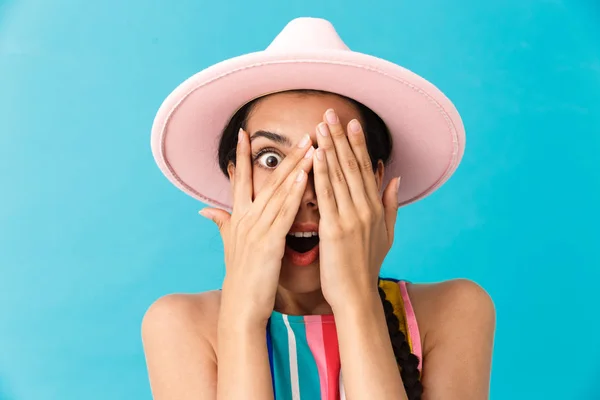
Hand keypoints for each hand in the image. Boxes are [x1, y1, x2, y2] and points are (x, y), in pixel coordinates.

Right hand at [200, 129, 314, 324]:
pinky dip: (295, 193)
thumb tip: (206, 209)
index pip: (240, 179)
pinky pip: (285, 212)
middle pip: (266, 180)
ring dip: (295, 167)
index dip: (242, 155)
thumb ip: (221, 223)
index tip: (245, 132)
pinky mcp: (269, 241)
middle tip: (300, 133)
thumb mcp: (229, 246)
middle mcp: (245, 218)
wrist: (241, 305)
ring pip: (278, 191)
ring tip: (309, 146)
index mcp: (237, 217)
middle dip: (284, 155)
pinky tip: (305, 176)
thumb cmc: (240, 276)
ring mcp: (256, 228)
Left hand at [312, 109, 400, 311]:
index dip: (358, 144)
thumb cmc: (366, 266)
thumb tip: (395, 179)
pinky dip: (321, 173)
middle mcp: (366, 208)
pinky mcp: (335, 228)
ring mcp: (352, 217)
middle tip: (332, 112)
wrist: (357, 296)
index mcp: (375, 208)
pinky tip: (315, 155)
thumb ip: (391, 205)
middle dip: (342, 137)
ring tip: (321, 125)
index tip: (352, 122)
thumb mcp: (386, 234)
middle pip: (353, 165)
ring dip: (330, 147)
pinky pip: (327, 195)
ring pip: (340, 175)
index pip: (366, 168)